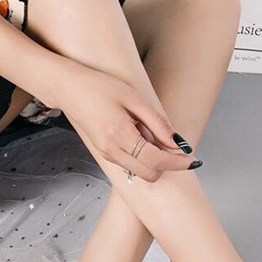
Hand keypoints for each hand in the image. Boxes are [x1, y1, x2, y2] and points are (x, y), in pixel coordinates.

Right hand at [54, 63, 200, 181]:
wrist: (69, 89)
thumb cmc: (100, 87)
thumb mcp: (134, 98)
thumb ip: (157, 123)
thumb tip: (177, 143)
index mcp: (119, 134)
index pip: (156, 160)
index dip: (177, 162)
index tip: (192, 159)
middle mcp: (111, 150)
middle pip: (150, 173)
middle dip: (167, 164)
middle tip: (173, 144)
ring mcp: (106, 154)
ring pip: (141, 172)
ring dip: (154, 160)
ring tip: (149, 132)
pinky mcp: (105, 154)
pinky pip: (131, 164)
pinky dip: (142, 157)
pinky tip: (139, 135)